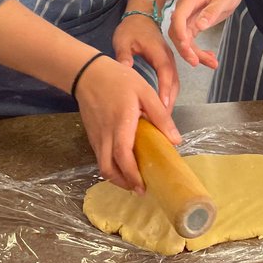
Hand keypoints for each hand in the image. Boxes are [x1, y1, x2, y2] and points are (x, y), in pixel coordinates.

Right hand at [74, 53, 181, 193]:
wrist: (87, 73)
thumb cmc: (119, 80)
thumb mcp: (145, 92)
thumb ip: (160, 115)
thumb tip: (175, 140)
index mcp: (120, 124)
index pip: (122, 156)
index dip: (132, 174)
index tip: (143, 186)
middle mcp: (105, 135)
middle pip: (108, 168)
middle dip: (123, 183)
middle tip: (140, 189)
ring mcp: (95, 137)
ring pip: (102, 166)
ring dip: (116, 177)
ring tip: (132, 180)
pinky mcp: (91, 136)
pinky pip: (99, 157)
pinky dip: (110, 166)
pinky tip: (122, 164)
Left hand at [112, 16, 178, 109]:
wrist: (140, 17)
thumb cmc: (131, 29)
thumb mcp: (123, 40)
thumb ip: (124, 55)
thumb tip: (126, 69)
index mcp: (159, 52)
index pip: (165, 72)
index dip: (165, 89)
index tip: (163, 105)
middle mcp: (168, 58)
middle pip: (174, 81)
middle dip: (170, 101)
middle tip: (163, 120)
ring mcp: (169, 61)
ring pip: (175, 83)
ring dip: (171, 99)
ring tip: (162, 118)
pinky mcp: (167, 64)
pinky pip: (171, 81)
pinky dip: (169, 94)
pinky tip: (160, 106)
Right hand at [168, 0, 242, 68]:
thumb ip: (211, 11)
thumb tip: (200, 26)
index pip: (178, 17)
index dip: (180, 32)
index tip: (186, 46)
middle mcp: (186, 9)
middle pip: (177, 32)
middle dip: (185, 48)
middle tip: (196, 62)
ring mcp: (188, 18)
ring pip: (184, 40)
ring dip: (194, 53)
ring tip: (211, 63)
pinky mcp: (193, 25)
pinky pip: (191, 41)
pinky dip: (199, 51)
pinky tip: (210, 57)